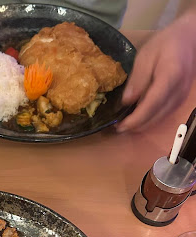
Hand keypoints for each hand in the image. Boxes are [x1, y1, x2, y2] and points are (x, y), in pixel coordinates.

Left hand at [117, 9, 195, 132]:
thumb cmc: (166, 44)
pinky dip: (149, 120)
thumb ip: (137, 79)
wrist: (190, 39)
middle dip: (135, 126)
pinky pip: (163, 116)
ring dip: (142, 125)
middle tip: (117, 127)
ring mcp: (181, 98)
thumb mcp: (146, 55)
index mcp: (170, 77)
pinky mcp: (180, 101)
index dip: (135, 119)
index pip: (152, 105)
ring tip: (125, 123)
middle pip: (155, 117)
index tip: (120, 125)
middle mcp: (178, 92)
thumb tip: (126, 101)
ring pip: (159, 120)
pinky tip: (138, 118)